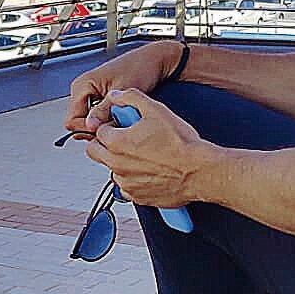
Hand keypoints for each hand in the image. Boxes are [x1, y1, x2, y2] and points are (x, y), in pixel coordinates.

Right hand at [64, 42, 182, 139]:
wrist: (154, 60)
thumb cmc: (139, 67)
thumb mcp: (121, 91)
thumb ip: (104, 110)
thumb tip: (90, 126)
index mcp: (82, 85)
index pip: (72, 120)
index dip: (88, 130)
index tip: (105, 131)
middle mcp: (84, 89)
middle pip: (80, 122)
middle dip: (97, 128)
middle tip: (116, 127)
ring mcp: (92, 94)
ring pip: (91, 121)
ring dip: (105, 125)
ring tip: (122, 120)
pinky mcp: (101, 98)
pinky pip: (99, 116)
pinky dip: (109, 121)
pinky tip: (122, 118)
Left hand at [83, 87, 213, 209]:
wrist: (199, 171)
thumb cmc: (181, 144)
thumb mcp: (155, 110)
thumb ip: (130, 98)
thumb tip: (116, 96)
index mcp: (116, 142)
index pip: (98, 131)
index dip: (110, 125)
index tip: (121, 125)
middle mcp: (116, 164)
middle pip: (95, 152)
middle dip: (104, 143)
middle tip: (122, 138)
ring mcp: (126, 183)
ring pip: (111, 170)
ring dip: (119, 162)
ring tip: (141, 155)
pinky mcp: (137, 197)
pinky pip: (126, 188)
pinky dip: (132, 180)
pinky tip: (148, 171)